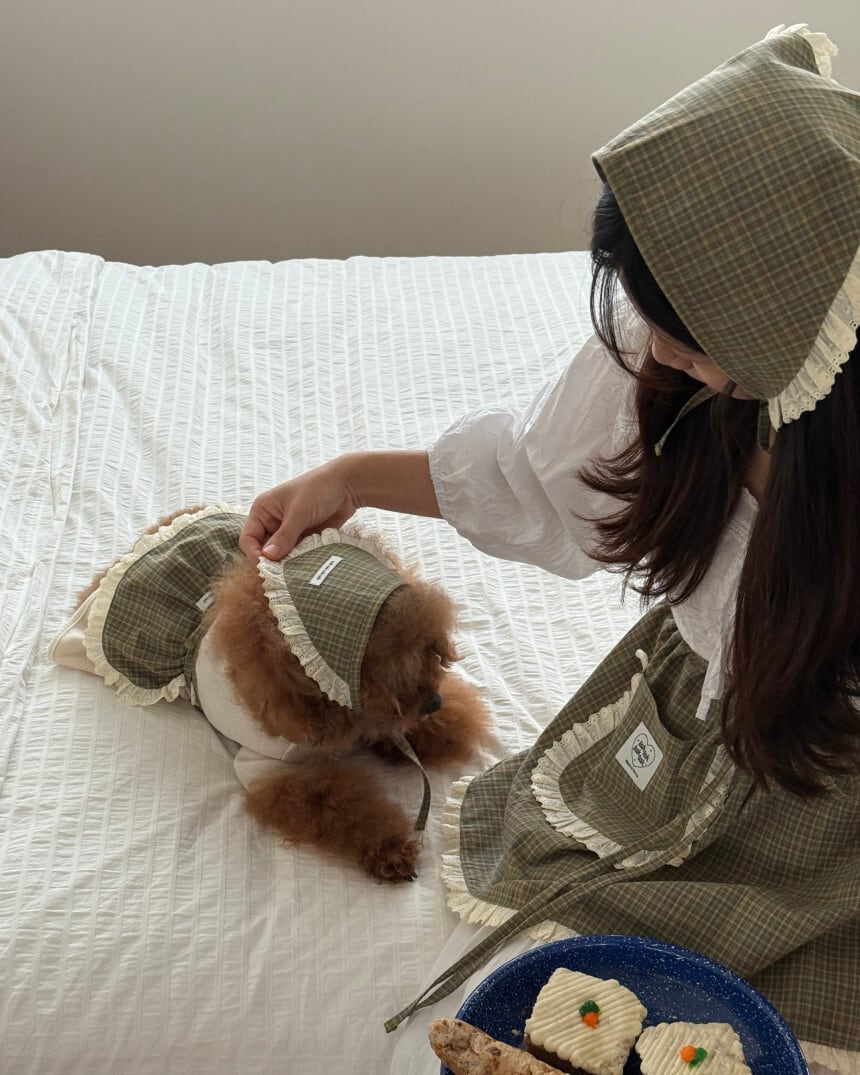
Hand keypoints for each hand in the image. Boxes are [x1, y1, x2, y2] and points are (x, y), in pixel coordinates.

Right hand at [239, 458, 359, 559]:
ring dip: (288, 562)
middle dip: (272, 561)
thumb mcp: (299, 513)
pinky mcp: (303, 537)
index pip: (248, 538)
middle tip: (282, 573)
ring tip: (296, 570)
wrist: (347, 485)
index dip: (254, 554)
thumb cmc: (318, 490)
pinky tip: (307, 565)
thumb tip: (267, 558)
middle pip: (263, 549)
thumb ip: (284, 536)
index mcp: (262, 510)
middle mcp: (272, 521)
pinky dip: (300, 560)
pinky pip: (296, 553)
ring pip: (281, 554)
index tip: (266, 567)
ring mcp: (288, 530)